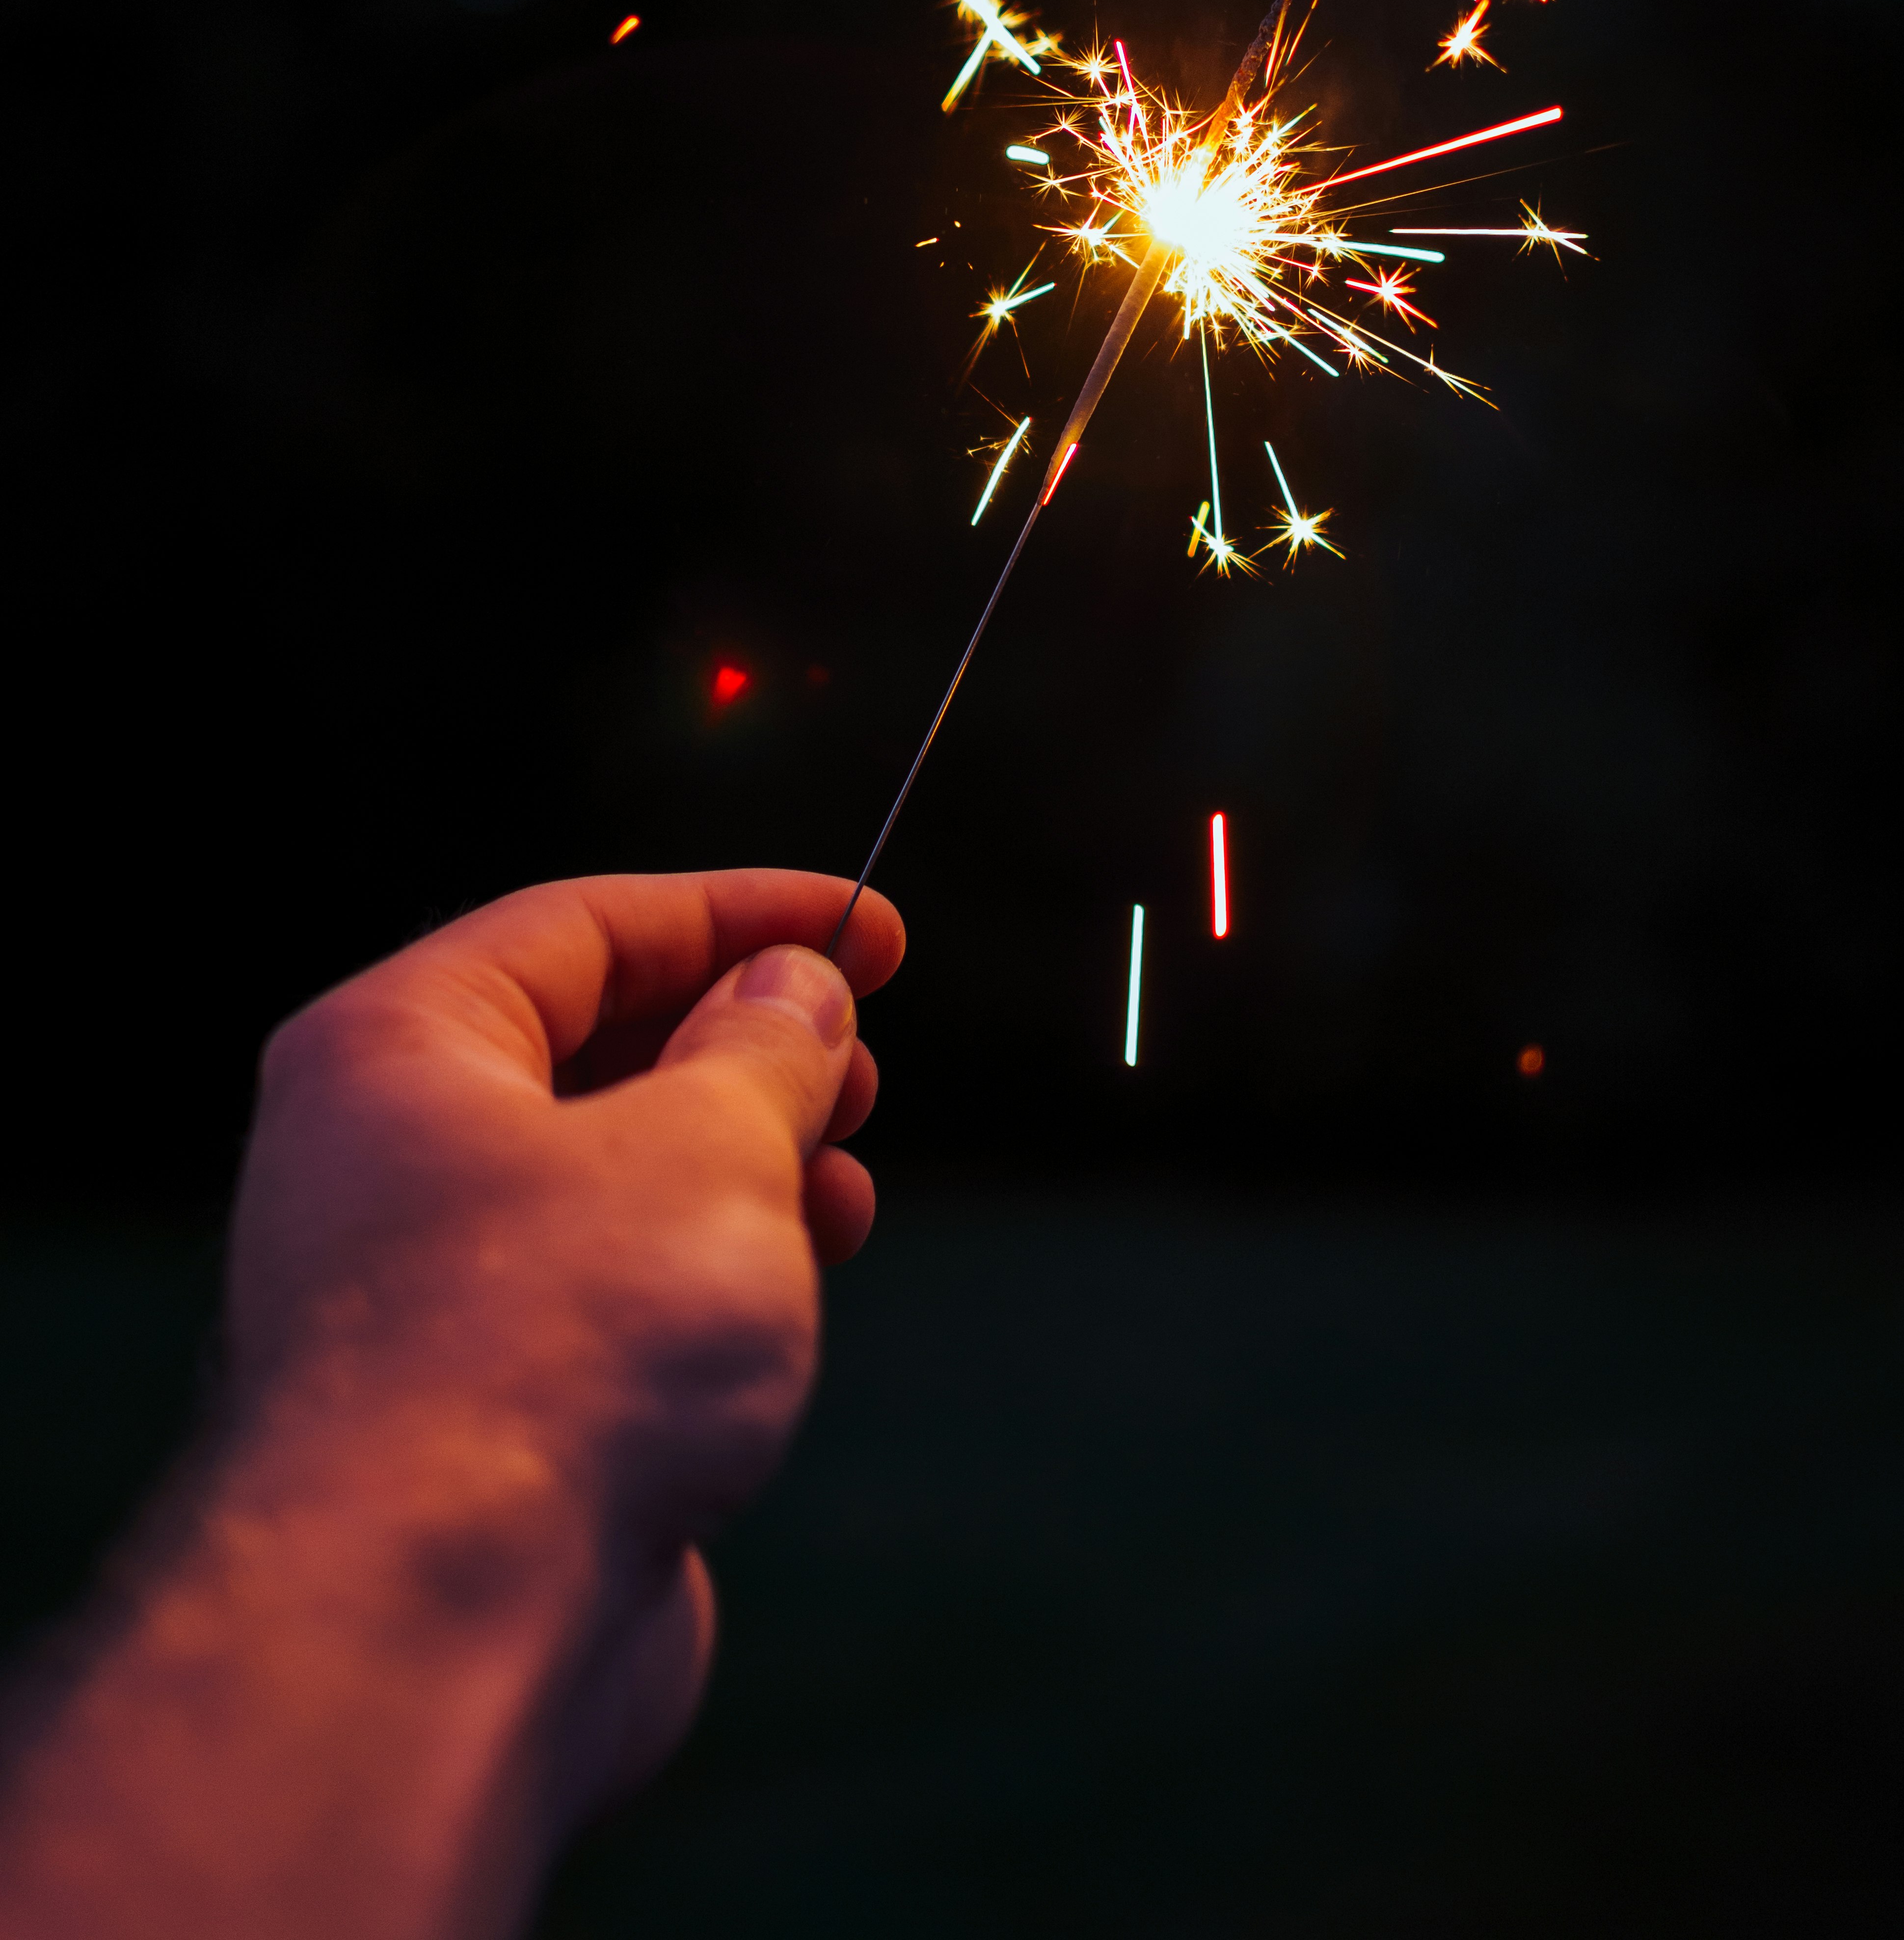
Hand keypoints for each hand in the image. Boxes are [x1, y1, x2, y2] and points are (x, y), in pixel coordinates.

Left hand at [224, 870, 903, 1813]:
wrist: (438, 1635)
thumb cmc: (551, 1351)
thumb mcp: (705, 1145)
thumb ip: (765, 1050)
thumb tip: (792, 992)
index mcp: (397, 1051)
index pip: (586, 926)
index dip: (743, 912)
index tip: (872, 931)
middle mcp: (387, 1164)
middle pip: (592, 1052)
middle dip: (744, 1044)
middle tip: (862, 1059)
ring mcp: (429, 1302)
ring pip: (610, 1185)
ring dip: (744, 1168)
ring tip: (849, 1177)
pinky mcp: (482, 1423)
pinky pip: (610, 1303)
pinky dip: (710, 1277)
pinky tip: (798, 1283)